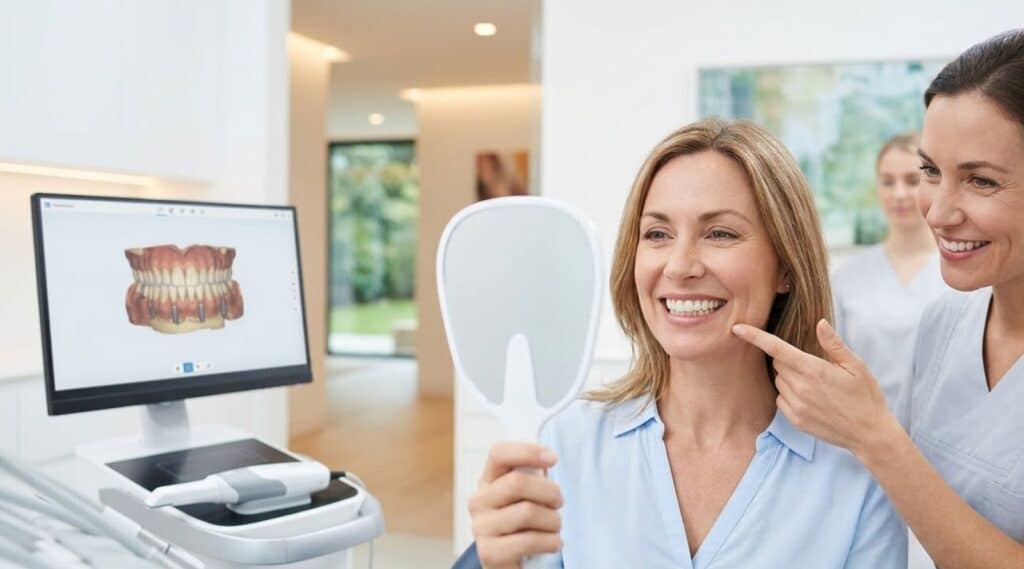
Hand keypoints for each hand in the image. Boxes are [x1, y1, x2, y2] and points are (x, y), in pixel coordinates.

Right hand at [469, 442, 563, 568]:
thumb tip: (548, 459)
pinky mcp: (489, 553)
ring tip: (555, 528)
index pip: (499, 453)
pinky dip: (550, 542)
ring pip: (527, 512)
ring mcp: (481, 527)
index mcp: (488, 481)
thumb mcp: (525, 497)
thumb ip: (532, 477)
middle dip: (550, 492)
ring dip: (553, 521)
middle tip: (559, 503)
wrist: (510, 564)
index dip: (527, 451)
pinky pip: (528, 540)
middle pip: (518, 482)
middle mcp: (479, 501)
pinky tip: (553, 543)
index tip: (552, 458)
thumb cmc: (523, 526)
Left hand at [732, 319, 896, 456]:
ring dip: (789, 377)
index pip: (776, 348)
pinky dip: (789, 394)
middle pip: (777, 363)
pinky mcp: (794, 420)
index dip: (754, 336)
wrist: (870, 434)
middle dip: (787, 359)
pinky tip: (810, 398)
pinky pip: (781, 399)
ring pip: (779, 381)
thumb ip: (834, 344)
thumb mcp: (856, 366)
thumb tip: (819, 323)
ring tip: (815, 384)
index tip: (737, 328)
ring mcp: (795, 406)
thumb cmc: (866, 396)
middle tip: (811, 364)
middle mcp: (799, 388)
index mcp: (813, 370)